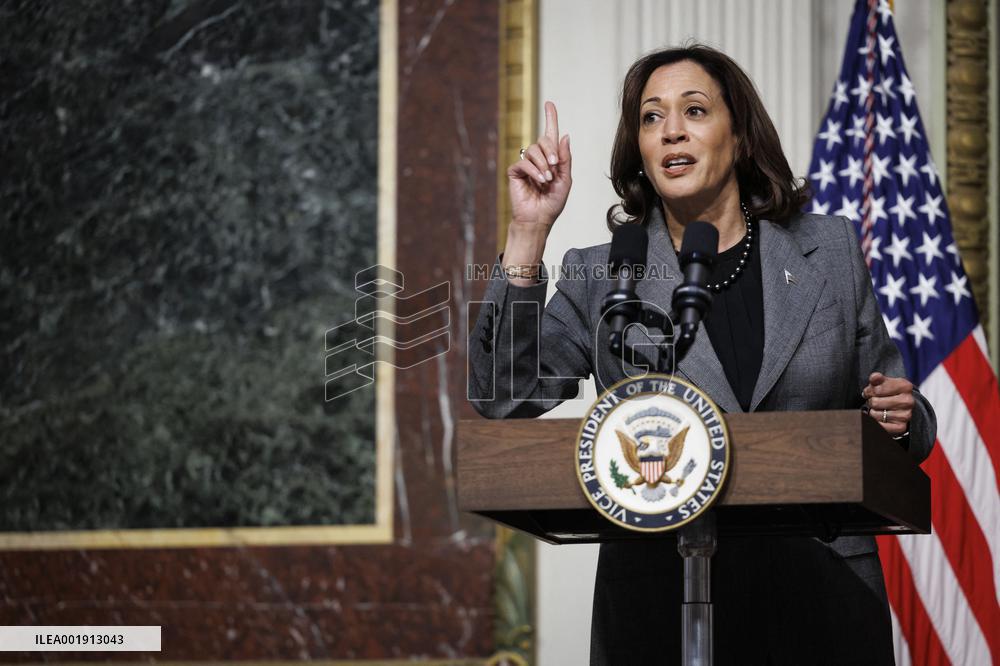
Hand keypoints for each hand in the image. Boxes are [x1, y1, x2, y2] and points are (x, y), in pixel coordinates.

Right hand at [507, 101, 571, 229]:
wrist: (539, 219)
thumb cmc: (552, 203)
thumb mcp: (565, 180)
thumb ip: (565, 159)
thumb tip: (565, 135)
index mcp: (551, 159)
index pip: (550, 135)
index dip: (550, 118)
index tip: (549, 103)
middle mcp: (537, 159)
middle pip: (543, 140)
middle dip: (551, 151)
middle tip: (556, 166)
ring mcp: (525, 165)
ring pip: (533, 150)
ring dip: (543, 164)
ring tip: (547, 180)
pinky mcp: (514, 172)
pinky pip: (523, 163)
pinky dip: (533, 171)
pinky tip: (539, 181)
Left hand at [861, 372, 913, 435]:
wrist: (900, 407)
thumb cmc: (888, 392)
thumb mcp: (883, 382)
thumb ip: (877, 379)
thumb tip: (874, 377)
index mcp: (905, 386)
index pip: (877, 389)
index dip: (869, 390)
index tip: (872, 391)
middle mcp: (908, 401)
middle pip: (874, 402)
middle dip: (871, 401)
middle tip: (875, 401)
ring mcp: (906, 415)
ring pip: (875, 414)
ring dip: (873, 412)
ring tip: (879, 409)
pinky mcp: (901, 427)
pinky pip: (879, 426)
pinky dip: (876, 422)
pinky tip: (881, 418)